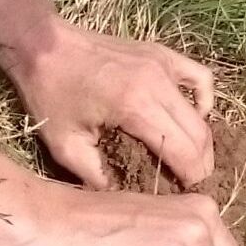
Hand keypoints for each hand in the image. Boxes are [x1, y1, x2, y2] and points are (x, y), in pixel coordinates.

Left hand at [0, 17, 218, 189]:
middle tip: (189, 186)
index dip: (191, 178)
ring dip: (201, 139)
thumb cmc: (50, 95)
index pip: (183, 150)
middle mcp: (158, 82)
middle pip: (199, 133)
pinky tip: (193, 116)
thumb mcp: (65, 146)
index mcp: (135, 106)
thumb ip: (97, 178)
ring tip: (191, 160)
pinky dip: (203, 100)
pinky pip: (200, 77)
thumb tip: (122, 200)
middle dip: (200, 165)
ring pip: (201, 110)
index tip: (187, 197)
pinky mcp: (162, 54)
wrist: (43, 46)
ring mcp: (163, 63)